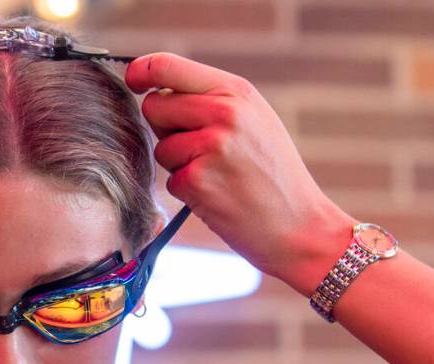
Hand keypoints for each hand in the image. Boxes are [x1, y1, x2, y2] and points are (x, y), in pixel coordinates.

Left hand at [125, 53, 354, 292]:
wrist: (299, 226)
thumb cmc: (273, 175)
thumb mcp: (254, 121)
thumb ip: (211, 101)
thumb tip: (156, 94)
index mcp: (236, 92)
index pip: (169, 66)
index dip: (141, 71)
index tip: (134, 80)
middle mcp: (224, 113)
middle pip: (154, 107)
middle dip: (166, 128)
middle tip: (200, 148)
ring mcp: (209, 147)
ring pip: (161, 148)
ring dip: (180, 165)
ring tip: (219, 175)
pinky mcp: (196, 181)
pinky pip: (170, 180)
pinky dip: (188, 191)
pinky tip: (219, 195)